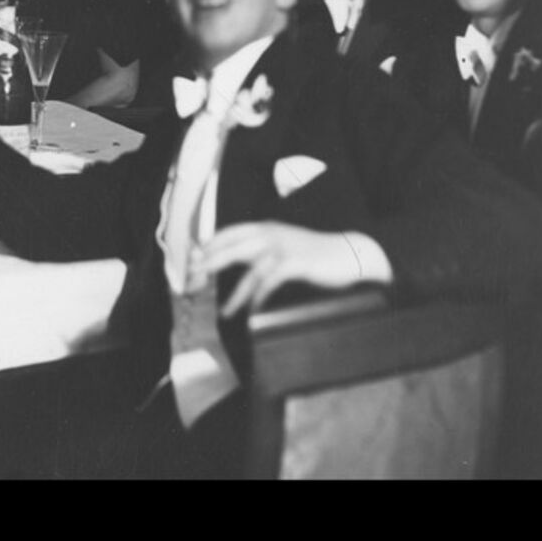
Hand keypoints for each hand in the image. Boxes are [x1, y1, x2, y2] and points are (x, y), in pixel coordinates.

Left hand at [190, 221, 388, 317]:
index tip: (191, 261)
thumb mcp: (281, 246)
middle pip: (231, 248)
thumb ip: (257, 250)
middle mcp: (270, 234)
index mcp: (264, 228)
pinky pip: (270, 282)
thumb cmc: (314, 253)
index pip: (227, 234)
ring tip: (224, 311)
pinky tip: (253, 311)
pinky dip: (260, 298)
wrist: (350, 253)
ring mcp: (283, 248)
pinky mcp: (296, 263)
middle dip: (209, 266)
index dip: (208, 247)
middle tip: (193, 282)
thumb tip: (229, 259)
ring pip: (250, 270)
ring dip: (235, 293)